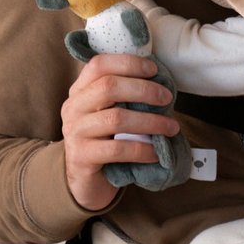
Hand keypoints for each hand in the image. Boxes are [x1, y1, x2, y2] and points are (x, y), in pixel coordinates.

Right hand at [61, 51, 179, 209]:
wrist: (85, 180)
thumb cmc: (104, 141)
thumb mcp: (108, 113)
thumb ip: (124, 97)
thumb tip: (162, 84)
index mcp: (79, 91)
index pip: (99, 65)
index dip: (128, 63)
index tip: (154, 70)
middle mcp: (73, 108)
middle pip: (108, 87)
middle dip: (143, 90)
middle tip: (167, 98)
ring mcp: (74, 132)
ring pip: (115, 118)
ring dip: (150, 121)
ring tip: (170, 127)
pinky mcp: (81, 157)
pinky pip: (117, 149)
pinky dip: (142, 149)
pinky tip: (156, 152)